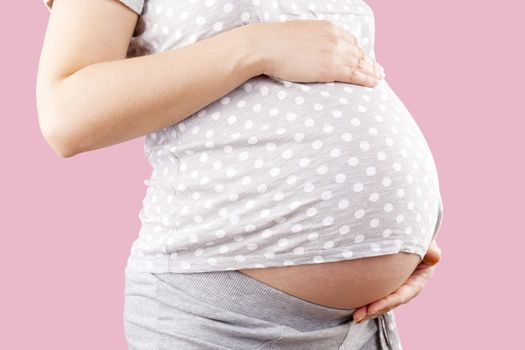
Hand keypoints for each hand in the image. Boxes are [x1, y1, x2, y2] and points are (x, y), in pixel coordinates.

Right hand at [250, 20, 384, 86]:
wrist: (266, 46)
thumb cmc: (274, 41)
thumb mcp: (298, 33)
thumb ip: (310, 40)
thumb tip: (308, 49)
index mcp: (328, 28)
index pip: (350, 40)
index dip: (359, 51)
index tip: (364, 57)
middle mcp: (335, 38)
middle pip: (358, 52)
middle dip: (370, 62)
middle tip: (379, 70)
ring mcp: (335, 53)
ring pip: (361, 64)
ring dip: (372, 72)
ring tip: (380, 78)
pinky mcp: (331, 68)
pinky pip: (355, 75)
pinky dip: (367, 79)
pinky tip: (375, 84)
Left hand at [353, 239, 441, 322]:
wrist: (413, 239)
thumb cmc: (421, 241)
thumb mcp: (428, 245)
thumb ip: (430, 250)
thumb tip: (435, 256)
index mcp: (417, 281)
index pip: (401, 295)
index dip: (386, 302)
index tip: (371, 308)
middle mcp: (406, 288)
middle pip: (389, 303)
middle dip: (373, 310)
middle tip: (357, 316)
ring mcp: (395, 287)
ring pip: (381, 301)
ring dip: (367, 310)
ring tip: (354, 316)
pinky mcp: (386, 284)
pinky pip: (376, 294)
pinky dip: (365, 300)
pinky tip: (353, 307)